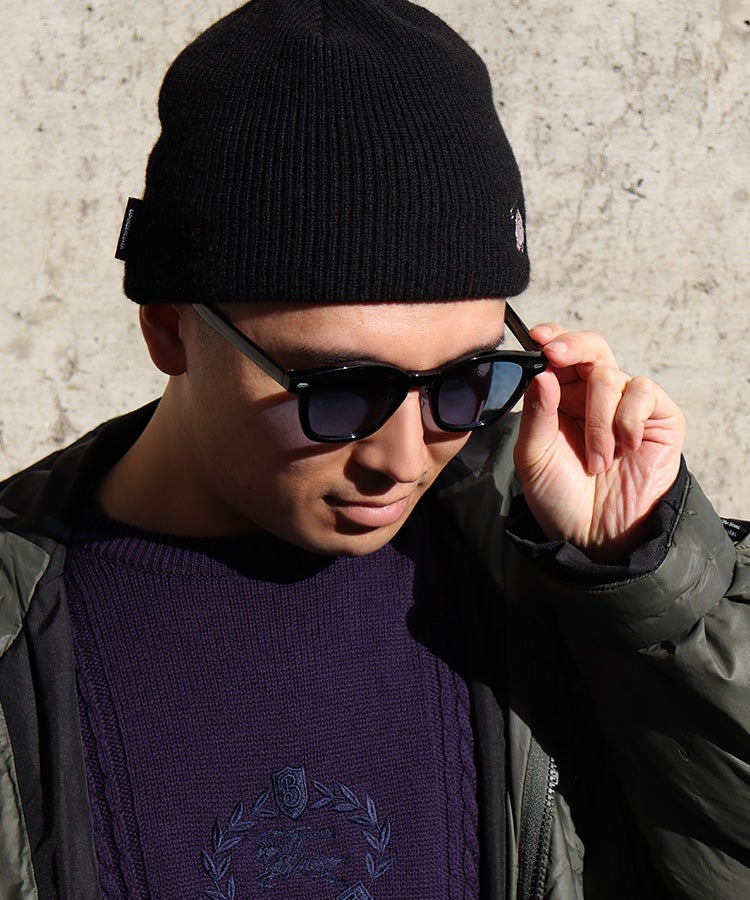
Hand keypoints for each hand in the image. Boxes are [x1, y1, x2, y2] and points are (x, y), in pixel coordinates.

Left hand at [513, 323, 685, 559]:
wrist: (595, 536)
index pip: (559, 355)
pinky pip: (643, 392)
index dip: (552, 339)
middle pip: (591, 348)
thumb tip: (543, 373)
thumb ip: (536, 414)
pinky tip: (624, 449)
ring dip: (598, 419)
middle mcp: (593, 397)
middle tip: (556, 355)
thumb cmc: (559, 497)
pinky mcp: (658, 419)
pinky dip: (627, 420)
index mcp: (560, 400)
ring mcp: (627, 407)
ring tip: (597, 461)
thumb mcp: (533, 457)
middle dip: (573, 347)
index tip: (537, 337)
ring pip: (611, 376)